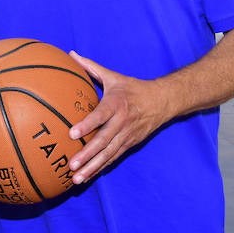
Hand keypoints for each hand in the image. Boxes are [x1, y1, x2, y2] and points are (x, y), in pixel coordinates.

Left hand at [66, 51, 177, 185]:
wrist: (162, 101)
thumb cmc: (132, 88)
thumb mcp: (113, 77)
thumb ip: (91, 67)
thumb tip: (71, 54)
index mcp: (117, 104)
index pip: (101, 116)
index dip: (87, 125)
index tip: (72, 133)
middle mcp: (122, 122)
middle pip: (104, 141)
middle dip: (87, 154)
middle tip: (71, 165)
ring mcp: (127, 136)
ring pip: (108, 154)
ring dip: (92, 167)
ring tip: (76, 178)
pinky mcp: (129, 145)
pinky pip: (113, 159)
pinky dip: (100, 168)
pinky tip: (87, 177)